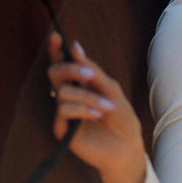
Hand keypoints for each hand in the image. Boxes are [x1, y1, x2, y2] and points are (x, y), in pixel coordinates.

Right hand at [47, 31, 146, 182]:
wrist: (126, 147)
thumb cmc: (121, 117)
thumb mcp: (111, 88)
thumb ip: (92, 70)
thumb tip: (75, 47)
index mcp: (81, 83)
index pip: (63, 62)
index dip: (56, 49)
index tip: (56, 35)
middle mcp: (69, 94)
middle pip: (55, 72)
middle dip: (71, 69)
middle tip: (89, 74)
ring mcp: (64, 111)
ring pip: (63, 91)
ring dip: (88, 96)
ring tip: (107, 107)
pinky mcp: (61, 128)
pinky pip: (63, 109)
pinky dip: (82, 108)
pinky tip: (97, 114)